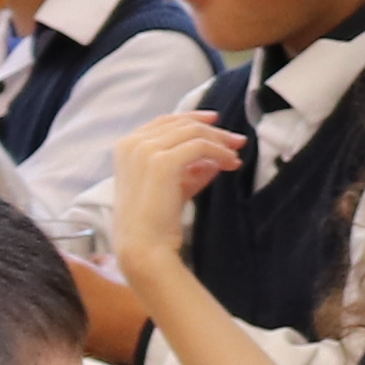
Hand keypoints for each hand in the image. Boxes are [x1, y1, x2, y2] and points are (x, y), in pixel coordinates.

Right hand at [101, 111, 243, 273]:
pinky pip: (200, 147)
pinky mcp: (162, 162)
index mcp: (126, 145)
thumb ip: (189, 170)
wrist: (144, 246)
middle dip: (213, 131)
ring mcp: (145, 150)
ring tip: (235, 156)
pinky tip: (231, 164)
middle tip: (238, 141)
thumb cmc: (155, 222)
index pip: (165, 121)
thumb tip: (214, 161)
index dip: (193, 118)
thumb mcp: (173, 187)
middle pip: (181, 124)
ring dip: (220, 142)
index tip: (216, 122)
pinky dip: (219, 152)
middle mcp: (132, 143)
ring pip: (193, 132)